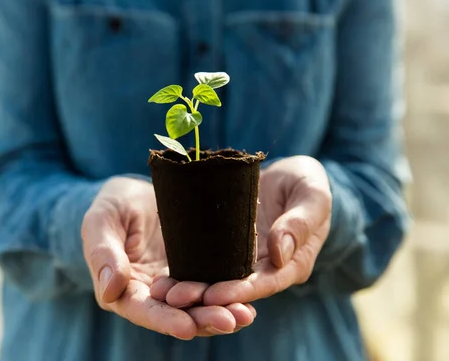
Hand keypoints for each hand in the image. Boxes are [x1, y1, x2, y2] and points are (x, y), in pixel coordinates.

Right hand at [81, 177, 255, 339]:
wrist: (135, 193)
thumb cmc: (111, 205)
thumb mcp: (100, 221)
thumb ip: (103, 254)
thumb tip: (110, 290)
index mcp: (124, 289)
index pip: (144, 310)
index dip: (164, 319)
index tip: (187, 326)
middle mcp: (152, 293)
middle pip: (177, 314)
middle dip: (203, 319)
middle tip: (230, 320)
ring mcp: (176, 284)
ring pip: (199, 305)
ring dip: (222, 312)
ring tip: (245, 314)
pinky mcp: (196, 270)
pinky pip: (213, 285)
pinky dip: (229, 293)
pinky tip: (249, 297)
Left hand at [152, 156, 331, 306]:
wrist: (290, 175)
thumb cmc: (307, 183)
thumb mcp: (312, 196)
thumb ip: (301, 223)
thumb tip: (280, 254)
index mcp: (292, 264)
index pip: (266, 283)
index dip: (240, 292)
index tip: (214, 296)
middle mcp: (266, 269)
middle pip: (236, 289)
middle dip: (206, 296)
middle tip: (176, 298)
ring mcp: (245, 259)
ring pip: (217, 279)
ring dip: (191, 287)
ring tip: (162, 291)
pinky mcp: (226, 247)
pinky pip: (206, 260)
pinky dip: (187, 268)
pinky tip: (163, 274)